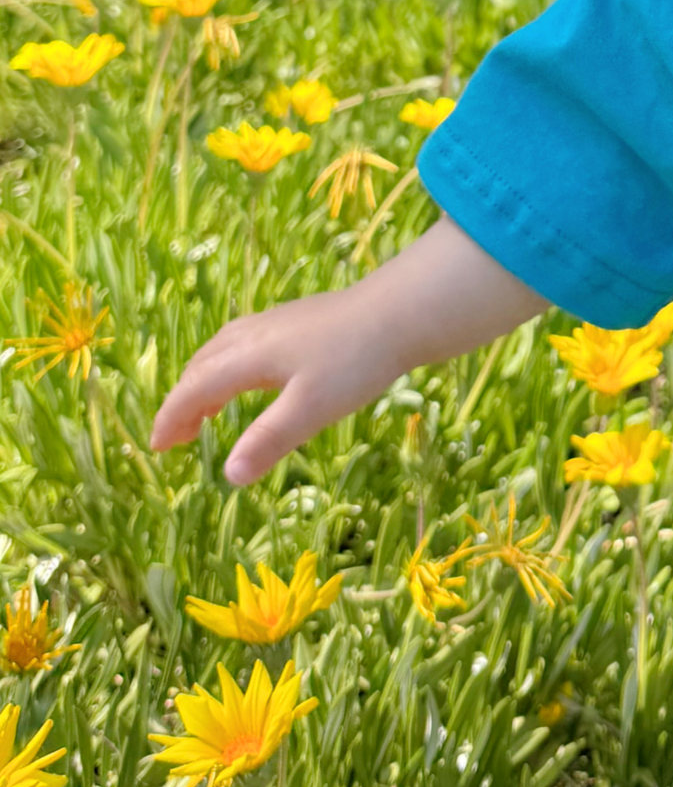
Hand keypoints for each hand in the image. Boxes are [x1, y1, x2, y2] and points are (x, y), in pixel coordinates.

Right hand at [150, 215, 544, 484]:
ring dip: (205, 379)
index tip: (156, 447)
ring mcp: (279, 321)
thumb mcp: (311, 408)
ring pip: (224, 349)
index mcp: (250, 355)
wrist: (402, 310)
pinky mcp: (301, 319)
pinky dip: (230, 364)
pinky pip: (245, 341)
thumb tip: (228, 476)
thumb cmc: (355, 361)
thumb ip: (268, 440)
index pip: (195, 388)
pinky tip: (253, 375)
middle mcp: (256, 333)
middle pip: (203, 364)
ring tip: (205, 408)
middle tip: (175, 437)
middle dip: (183, 400)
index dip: (172, 417)